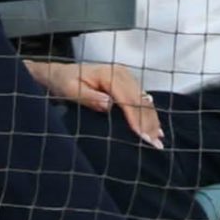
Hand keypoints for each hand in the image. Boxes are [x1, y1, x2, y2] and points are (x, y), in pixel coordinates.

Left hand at [25, 59, 163, 148]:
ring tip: (158, 141)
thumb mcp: (71, 90)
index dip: (136, 119)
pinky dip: (149, 115)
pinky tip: (156, 130)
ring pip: (144, 101)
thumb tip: (108, 103)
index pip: (128, 100)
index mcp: (109, 75)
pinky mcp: (127, 83)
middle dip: (148, 123)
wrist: (62, 74)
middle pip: (140, 101)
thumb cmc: (65, 82)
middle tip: (155, 145)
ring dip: (152, 121)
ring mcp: (126, 77)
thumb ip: (90, 98)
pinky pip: (142, 100)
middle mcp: (121, 73)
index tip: (143, 137)